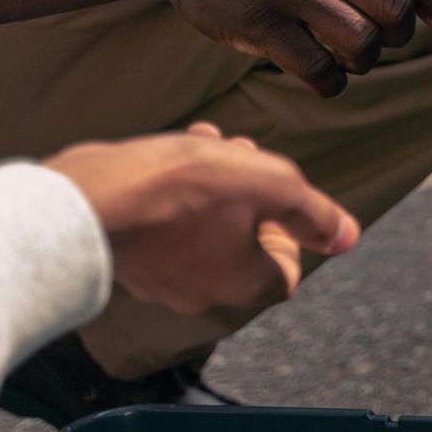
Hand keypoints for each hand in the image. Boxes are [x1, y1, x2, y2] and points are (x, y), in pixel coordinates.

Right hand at [44, 122, 358, 315]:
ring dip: (216, 179)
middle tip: (242, 152)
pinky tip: (171, 149)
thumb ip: (313, 211)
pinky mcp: (126, 254)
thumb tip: (349, 236)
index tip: (274, 196)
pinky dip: (176, 187)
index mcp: (241, 284)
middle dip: (251, 191)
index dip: (291, 228)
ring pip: (204, 225)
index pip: (288, 268)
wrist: (82, 201)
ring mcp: (158, 277)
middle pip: (246, 242)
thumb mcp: (267, 184)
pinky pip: (165, 223)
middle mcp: (200, 292)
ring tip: (208, 139)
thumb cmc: (179, 190)